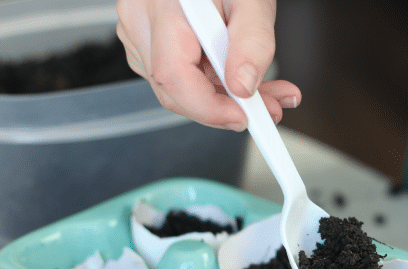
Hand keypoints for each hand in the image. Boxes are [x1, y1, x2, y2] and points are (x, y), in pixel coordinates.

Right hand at [116, 0, 301, 130]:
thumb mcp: (252, 0)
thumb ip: (252, 41)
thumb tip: (243, 85)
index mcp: (164, 6)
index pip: (173, 77)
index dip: (209, 108)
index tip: (243, 118)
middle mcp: (142, 20)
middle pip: (174, 90)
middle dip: (224, 108)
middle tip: (267, 108)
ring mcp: (140, 33)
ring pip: (178, 89)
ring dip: (225, 99)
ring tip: (265, 91)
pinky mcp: (147, 43)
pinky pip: (179, 78)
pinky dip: (214, 86)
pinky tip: (240, 80)